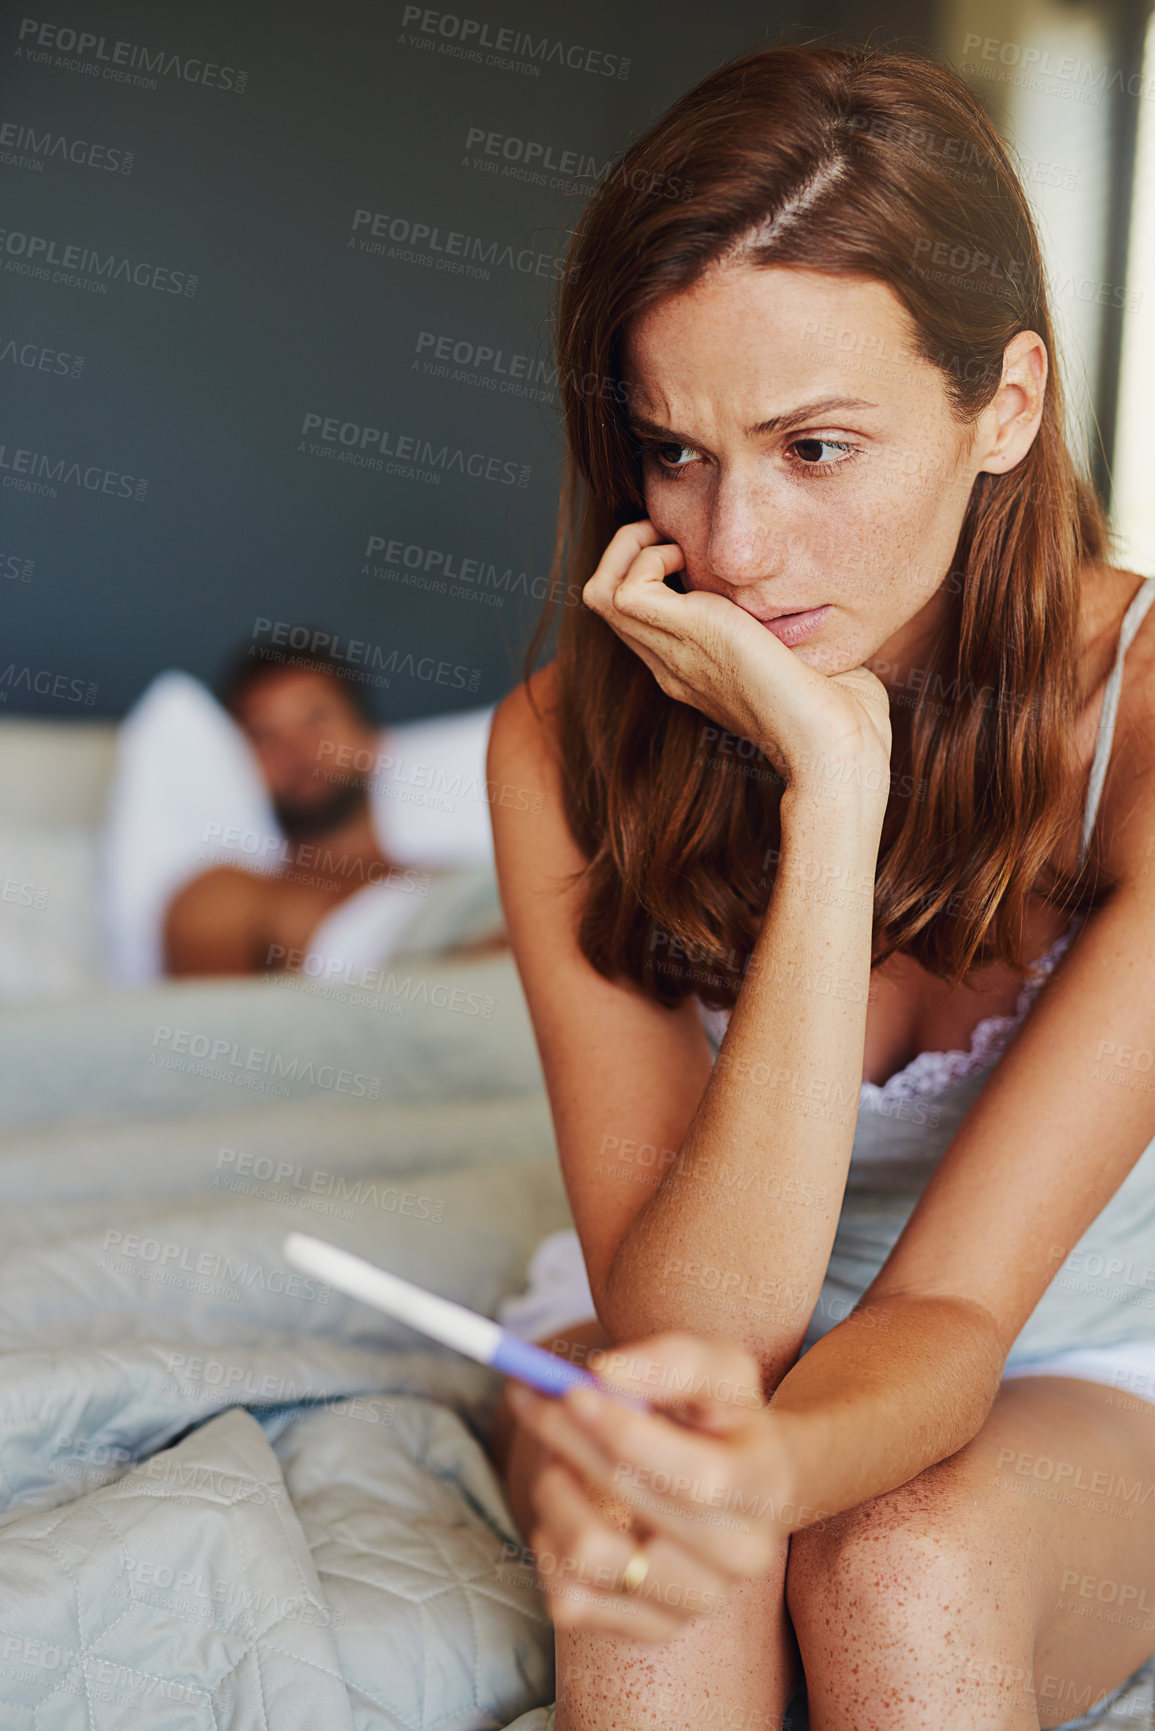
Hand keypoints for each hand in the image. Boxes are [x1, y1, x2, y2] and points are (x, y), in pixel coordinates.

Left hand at [506, 1333, 805, 1641]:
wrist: (748, 1485)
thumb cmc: (725, 1417)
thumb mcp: (720, 1368)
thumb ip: (671, 1361)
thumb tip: (603, 1374)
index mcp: (763, 1487)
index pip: (693, 1476)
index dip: (623, 1431)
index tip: (571, 1389)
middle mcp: (739, 1557)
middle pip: (630, 1506)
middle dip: (569, 1441)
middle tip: (535, 1398)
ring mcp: (695, 1601)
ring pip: (589, 1555)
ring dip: (554, 1492)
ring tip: (558, 1457)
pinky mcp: (650, 1629)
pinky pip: (569, 1601)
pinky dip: (549, 1545)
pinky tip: (566, 1507)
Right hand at [582, 519, 891, 794]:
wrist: (836, 748)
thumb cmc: (844, 715)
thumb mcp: (815, 659)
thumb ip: (804, 630)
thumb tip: (825, 601)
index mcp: (697, 672)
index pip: (640, 617)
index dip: (651, 572)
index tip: (693, 549)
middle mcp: (675, 664)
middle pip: (607, 601)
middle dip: (630, 551)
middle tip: (675, 536)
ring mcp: (676, 654)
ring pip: (600, 592)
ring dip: (629, 551)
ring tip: (674, 544)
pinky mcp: (689, 637)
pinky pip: (624, 590)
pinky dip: (644, 560)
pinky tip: (687, 559)